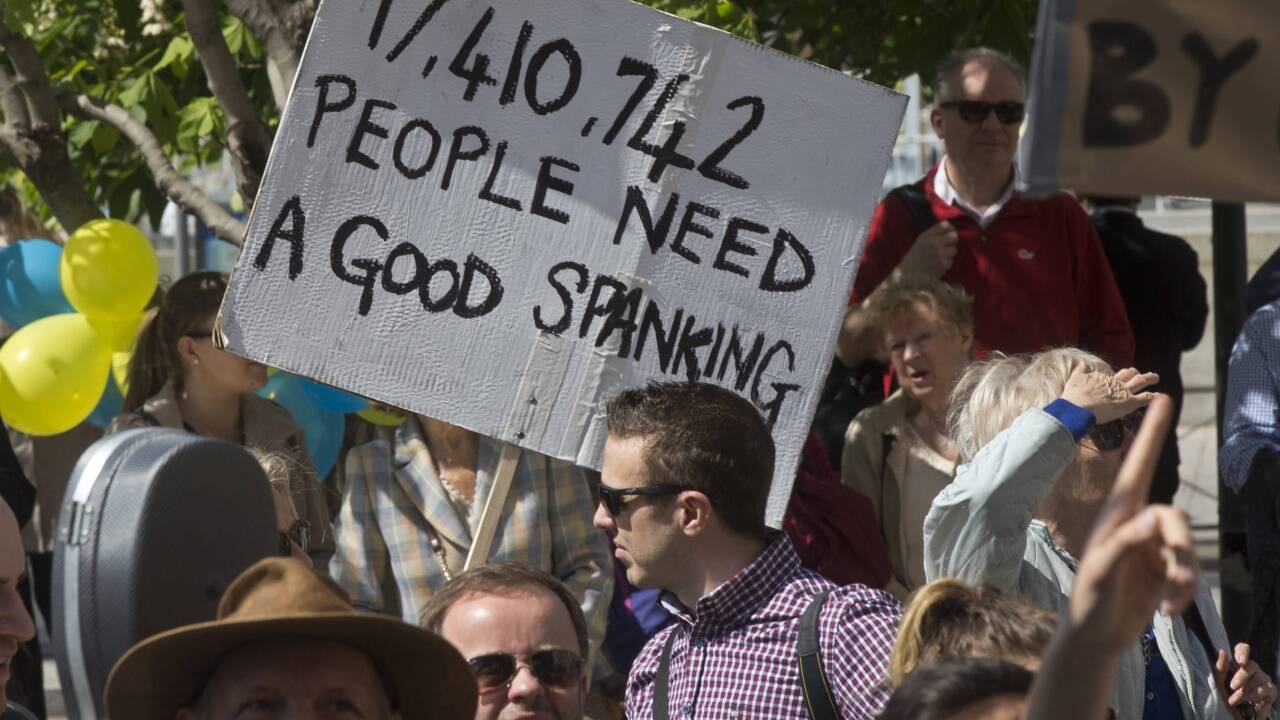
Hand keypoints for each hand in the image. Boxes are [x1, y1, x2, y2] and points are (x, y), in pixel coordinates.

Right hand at [898, 221, 958, 277]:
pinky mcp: (943, 266)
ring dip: (949, 254)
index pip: (946, 225)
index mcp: (927, 236)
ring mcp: (940, 255)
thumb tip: (950, 226)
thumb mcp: (921, 240)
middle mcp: (934, 243)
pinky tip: (937, 265)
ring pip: (954, 250)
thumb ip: (934, 232)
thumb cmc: (915, 256)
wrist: (909, 275)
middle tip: (946, 246)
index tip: (948, 233)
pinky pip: (951, 262)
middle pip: (954, 237)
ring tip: (939, 258)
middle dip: (952, 241)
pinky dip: (946, 264)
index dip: (950, 229)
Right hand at [1060, 362, 1158, 423]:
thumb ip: (1079, 370)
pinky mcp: (1130, 402)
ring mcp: (1123, 391)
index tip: (1115, 380)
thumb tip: (1081, 361)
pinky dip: (1154, 396)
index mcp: (1103, 377)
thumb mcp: (1074, 379)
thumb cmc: (1074, 395)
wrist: (1079, 407)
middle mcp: (1115, 382)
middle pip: (1128, 374)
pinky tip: (1161, 395)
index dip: (1115, 378)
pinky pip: (1146, 397)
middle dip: (1135, 373)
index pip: (1112, 375)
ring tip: (1155, 377)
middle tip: (1139, 373)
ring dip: (1149, 378)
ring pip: (1141, 381)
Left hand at [1065, 396, 1197, 653]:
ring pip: (1186, 546)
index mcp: (1117, 513)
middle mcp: (1137, 522)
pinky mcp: (1164, 567)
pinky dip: (1184, 592)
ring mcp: (1153, 544)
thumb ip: (1125, 542)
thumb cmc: (1089, 598)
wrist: (1096, 634)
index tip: (1163, 396)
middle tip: (1177, 581)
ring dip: (1184, 576)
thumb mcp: (1101, 570)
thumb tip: (1154, 518)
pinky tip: (1169, 611)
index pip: (1138, 464)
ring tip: (1170, 604)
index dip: (1152, 432)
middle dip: (1181, 549)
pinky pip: (1188, 570)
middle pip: (1175, 518)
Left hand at [1215, 643, 1276, 718]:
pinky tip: (1247, 702)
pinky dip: (1254, 697)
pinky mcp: (1271, 690)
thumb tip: (1223, 651)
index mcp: (1237, 663)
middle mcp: (1252, 668)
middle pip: (1251, 665)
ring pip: (1257, 679)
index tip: (1241, 661)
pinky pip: (1264, 690)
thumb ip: (1220, 668)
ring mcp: (1263, 678)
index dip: (1243, 651)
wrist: (1235, 713)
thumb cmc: (1225, 694)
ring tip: (1233, 701)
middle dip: (1240, 677)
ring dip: (1243, 692)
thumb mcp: (1219, 682)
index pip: (1242, 649)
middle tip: (1232, 687)